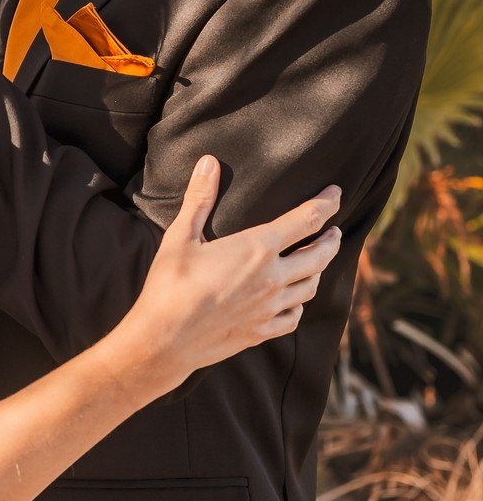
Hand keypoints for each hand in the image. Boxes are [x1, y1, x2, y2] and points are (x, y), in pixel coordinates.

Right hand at [128, 157, 341, 385]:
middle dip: (331, 240)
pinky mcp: (262, 332)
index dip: (326, 204)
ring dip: (319, 271)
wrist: (164, 339)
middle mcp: (272, 278)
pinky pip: (294, 317)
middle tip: (335, 230)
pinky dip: (300, 305)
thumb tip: (208, 162)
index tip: (336, 194)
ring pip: (311, 287)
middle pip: (320, 256)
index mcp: (256, 248)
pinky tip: (295, 301)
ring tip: (318, 262)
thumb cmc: (169, 285)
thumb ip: (200, 198)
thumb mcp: (180, 236)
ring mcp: (269, 308)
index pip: (305, 220)